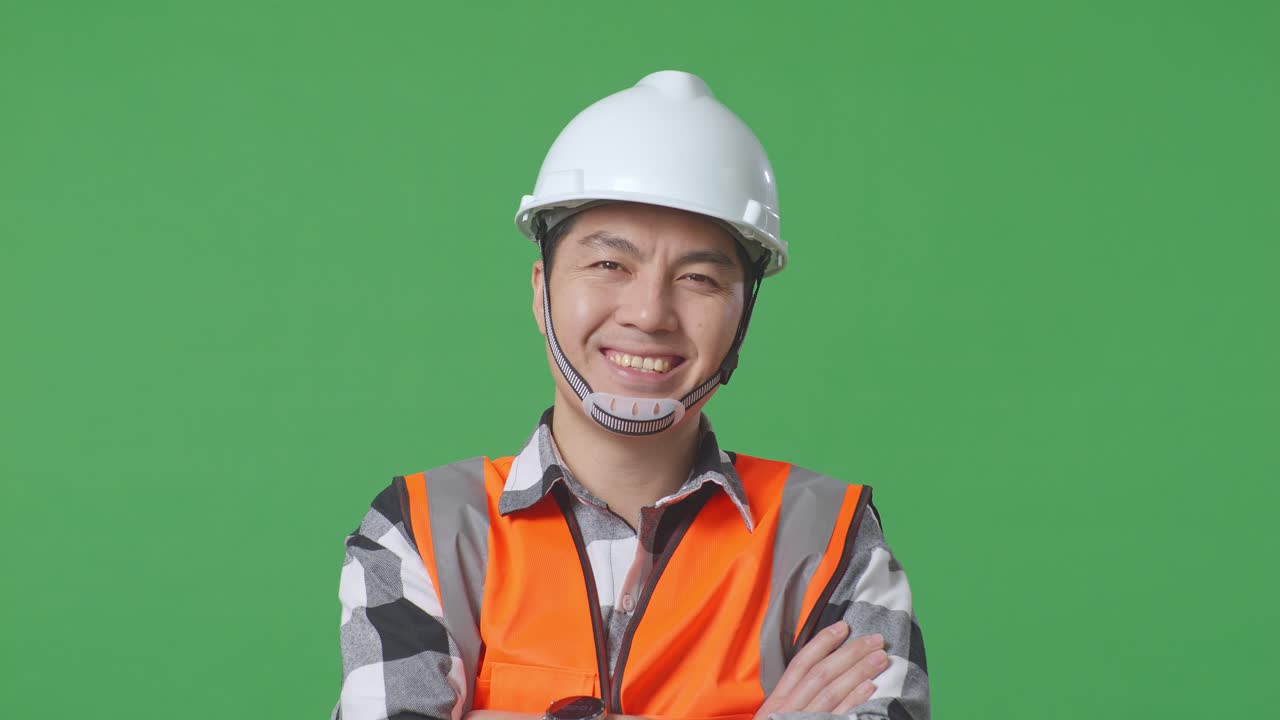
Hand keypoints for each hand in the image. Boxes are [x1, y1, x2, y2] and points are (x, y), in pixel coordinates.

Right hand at [752, 621, 889, 718]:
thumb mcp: (775, 717)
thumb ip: (793, 698)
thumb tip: (819, 674)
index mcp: (777, 701)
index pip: (801, 663)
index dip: (823, 643)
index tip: (843, 627)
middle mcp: (789, 709)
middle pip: (822, 673)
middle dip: (850, 653)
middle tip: (875, 639)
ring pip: (832, 690)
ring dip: (858, 671)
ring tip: (880, 657)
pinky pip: (838, 715)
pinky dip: (854, 699)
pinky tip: (870, 687)